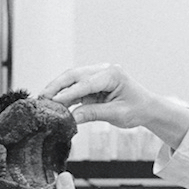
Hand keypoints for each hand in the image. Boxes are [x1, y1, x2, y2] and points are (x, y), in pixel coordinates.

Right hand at [40, 64, 188, 149]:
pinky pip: (75, 88)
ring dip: (58, 90)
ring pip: (72, 80)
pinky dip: (65, 96)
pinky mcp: (92, 84)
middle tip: (42, 98)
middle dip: (57, 86)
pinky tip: (55, 105)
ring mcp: (97, 75)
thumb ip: (94, 114)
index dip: (69, 93)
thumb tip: (71, 118)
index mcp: (112, 74)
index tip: (54, 101)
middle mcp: (103, 70)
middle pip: (74, 75)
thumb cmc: (137, 109)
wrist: (147, 108)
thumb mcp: (117, 114)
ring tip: (43, 102)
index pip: (86, 83)